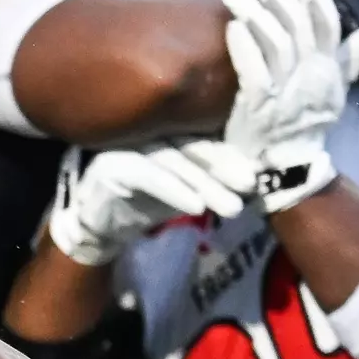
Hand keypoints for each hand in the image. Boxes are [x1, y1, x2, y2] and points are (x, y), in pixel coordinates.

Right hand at [46, 142, 248, 265]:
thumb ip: (212, 179)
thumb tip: (255, 176)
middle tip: (249, 186)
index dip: (230, 153)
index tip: (257, 173)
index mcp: (164, 129)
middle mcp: (144, 129)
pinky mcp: (110, 166)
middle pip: (190, 143)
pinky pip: (148, 176)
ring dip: (206, 184)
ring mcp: (125, 144)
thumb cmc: (146, 204)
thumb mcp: (187, 189)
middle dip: (223, 166)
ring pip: (173, 160)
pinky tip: (197, 207)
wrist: (100, 229)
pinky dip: (175, 191)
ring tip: (232, 207)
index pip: (202, 135)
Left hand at [221, 0, 358, 211]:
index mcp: (328, 66)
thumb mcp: (334, 88)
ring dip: (254, 12)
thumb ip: (351, 56)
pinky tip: (231, 27)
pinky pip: (253, 72)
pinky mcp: (259, 108)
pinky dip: (243, 47)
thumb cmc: (305, 123)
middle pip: (296, 23)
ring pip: (274, 42)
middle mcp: (311, 74)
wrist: (285, 167)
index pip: (325, 18)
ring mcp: (286, 90)